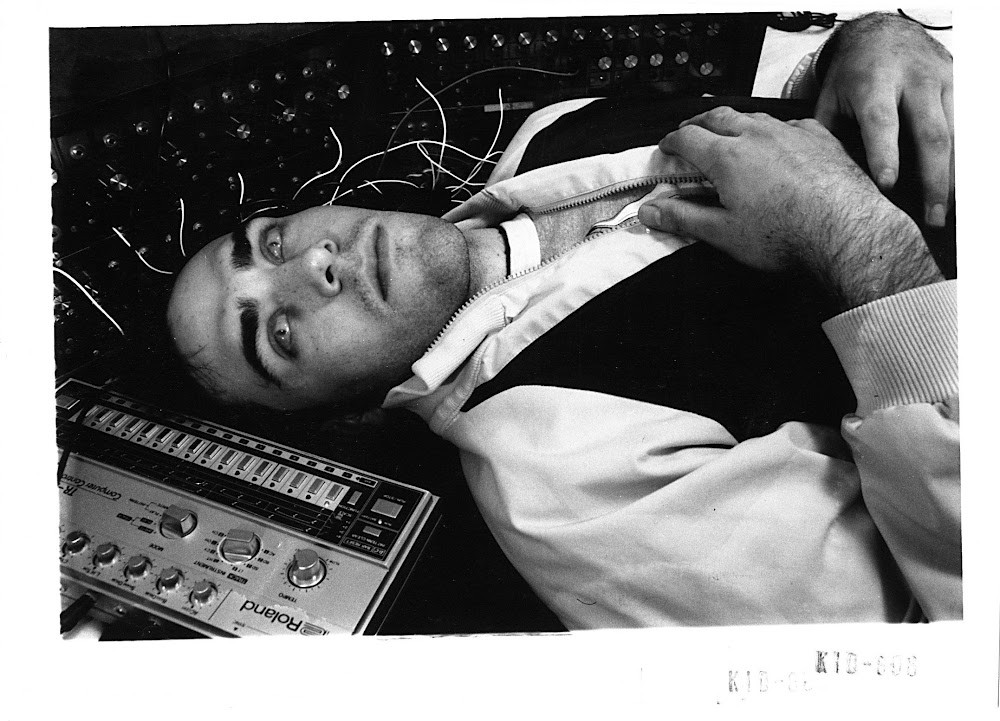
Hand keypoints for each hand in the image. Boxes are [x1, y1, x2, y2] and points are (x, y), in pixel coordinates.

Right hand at [637, 107, 942, 310]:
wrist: (847, 232)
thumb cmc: (785, 235)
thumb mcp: (723, 234)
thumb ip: (683, 218)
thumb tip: (650, 211)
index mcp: (727, 156)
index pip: (687, 137)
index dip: (671, 142)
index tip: (666, 147)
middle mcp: (757, 134)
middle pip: (719, 116)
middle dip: (699, 122)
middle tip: (690, 131)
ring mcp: (791, 131)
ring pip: (754, 115)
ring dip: (736, 121)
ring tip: (730, 132)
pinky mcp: (821, 137)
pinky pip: (791, 123)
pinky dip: (774, 129)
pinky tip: (779, 141)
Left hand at [815, 13, 952, 226]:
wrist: (882, 34)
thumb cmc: (851, 76)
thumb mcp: (830, 99)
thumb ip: (829, 136)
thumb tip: (823, 181)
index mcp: (873, 83)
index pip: (881, 121)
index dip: (885, 154)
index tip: (887, 186)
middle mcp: (913, 80)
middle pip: (930, 133)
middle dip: (933, 179)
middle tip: (931, 217)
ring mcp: (943, 81)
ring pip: (956, 134)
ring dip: (954, 176)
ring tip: (947, 212)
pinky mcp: (960, 85)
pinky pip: (967, 127)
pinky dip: (963, 160)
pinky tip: (958, 190)